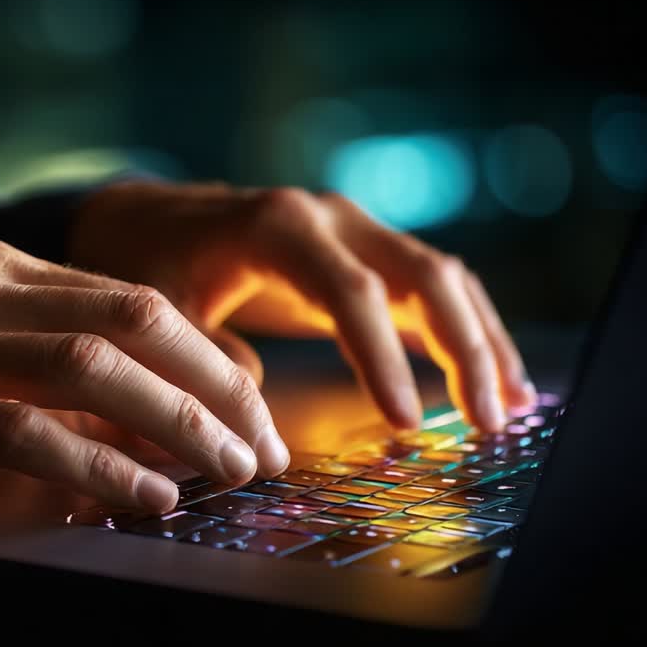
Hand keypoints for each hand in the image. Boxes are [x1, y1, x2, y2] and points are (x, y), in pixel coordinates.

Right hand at [0, 238, 287, 512]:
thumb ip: (34, 352)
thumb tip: (136, 406)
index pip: (134, 300)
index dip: (208, 356)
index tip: (254, 406)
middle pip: (135, 322)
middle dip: (215, 386)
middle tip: (264, 444)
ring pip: (93, 369)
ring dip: (176, 421)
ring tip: (228, 470)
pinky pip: (24, 432)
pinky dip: (97, 464)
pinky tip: (144, 493)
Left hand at [69, 181, 536, 431]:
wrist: (137, 217)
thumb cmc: (142, 261)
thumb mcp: (153, 311)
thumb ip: (201, 362)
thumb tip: (258, 429)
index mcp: (276, 226)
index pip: (350, 290)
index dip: (382, 357)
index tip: (404, 423)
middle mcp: (328, 217)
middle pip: (421, 274)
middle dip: (463, 348)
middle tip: (486, 422)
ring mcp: (351, 229)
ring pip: (439, 277)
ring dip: (479, 340)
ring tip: (508, 408)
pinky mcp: (359, 253)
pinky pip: (427, 286)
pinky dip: (463, 329)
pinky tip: (492, 378)